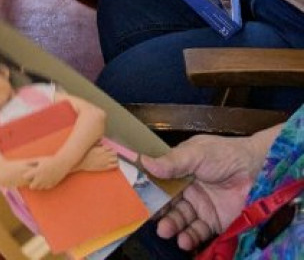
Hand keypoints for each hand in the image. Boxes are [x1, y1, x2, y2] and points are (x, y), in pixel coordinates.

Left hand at [24, 155, 70, 190]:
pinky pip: (45, 187)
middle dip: (31, 183)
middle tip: (33, 179)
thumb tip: (25, 163)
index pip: (26, 177)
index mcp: (37, 171)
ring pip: (39, 188)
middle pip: (32, 186)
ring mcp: (46, 182)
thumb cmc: (50, 160)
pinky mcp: (51, 185)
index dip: (26, 176)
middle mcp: (41, 178)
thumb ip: (32, 162)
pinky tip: (45, 180)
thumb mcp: (40, 160)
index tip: (27, 174)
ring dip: (38, 185)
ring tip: (39, 178)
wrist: (61, 164)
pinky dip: (44, 185)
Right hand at [74, 144, 118, 172]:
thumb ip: (97, 143)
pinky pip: (114, 165)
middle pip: (114, 153)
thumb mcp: (90, 146)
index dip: (110, 149)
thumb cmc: (85, 154)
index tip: (110, 151)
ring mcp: (105, 161)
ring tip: (114, 159)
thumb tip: (101, 142)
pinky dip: (116, 164)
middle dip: (114, 154)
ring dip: (116, 158)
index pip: (110, 148)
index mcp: (101, 149)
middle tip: (112, 155)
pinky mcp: (105, 167)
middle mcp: (105, 154)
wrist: (82, 163)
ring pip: (115, 158)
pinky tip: (115, 164)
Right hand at [142, 134, 264, 251]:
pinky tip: (184, 240)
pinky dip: (189, 238)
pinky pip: (198, 232)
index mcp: (180, 170)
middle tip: (150, 220)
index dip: (149, 190)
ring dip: (172, 226)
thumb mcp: (195, 153)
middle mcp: (188, 189)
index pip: (160, 182)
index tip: (136, 199)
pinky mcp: (214, 222)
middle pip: (168, 204)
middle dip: (159, 213)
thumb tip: (144, 162)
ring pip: (181, 219)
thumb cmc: (224, 155)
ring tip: (167, 232)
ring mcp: (200, 207)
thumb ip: (172, 161)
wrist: (256, 170)